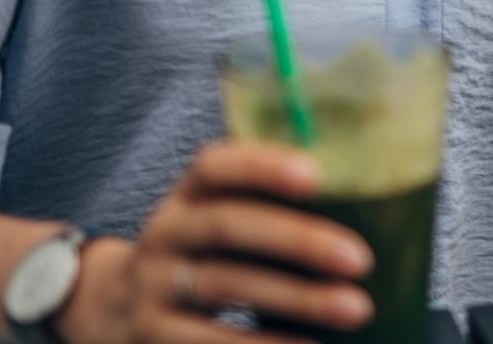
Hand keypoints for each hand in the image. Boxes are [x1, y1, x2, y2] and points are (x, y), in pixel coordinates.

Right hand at [54, 143, 374, 343]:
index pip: (217, 165)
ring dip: (297, 299)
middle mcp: (166, 233)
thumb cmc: (205, 254)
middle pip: (228, 226)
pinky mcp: (153, 335)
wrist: (112, 309)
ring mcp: (153, 287)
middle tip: (361, 259)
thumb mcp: (222, 219)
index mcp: (189, 193)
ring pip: (226, 285)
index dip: (263, 166)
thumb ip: (275, 205)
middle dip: (299, 240)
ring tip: (356, 309)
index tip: (318, 174)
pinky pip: (209, 340)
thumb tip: (380, 201)